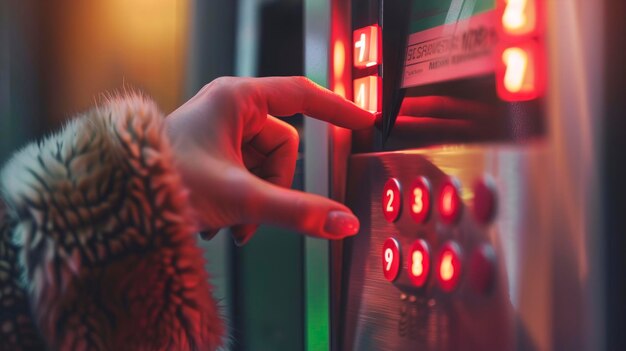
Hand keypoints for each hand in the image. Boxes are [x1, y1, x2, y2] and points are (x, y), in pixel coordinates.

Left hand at [165, 76, 373, 244]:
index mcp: (237, 99)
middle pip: (283, 146)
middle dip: (272, 186)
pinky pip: (248, 176)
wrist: (119, 205)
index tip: (363, 120)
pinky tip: (218, 219)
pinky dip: (241, 202)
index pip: (303, 96)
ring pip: (266, 167)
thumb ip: (297, 211)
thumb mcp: (241, 197)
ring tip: (227, 219)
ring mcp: (221, 133)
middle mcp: (230, 110)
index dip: (338, 109)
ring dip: (254, 201)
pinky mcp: (214, 155)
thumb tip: (342, 222)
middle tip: (250, 209)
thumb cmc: (164, 180)